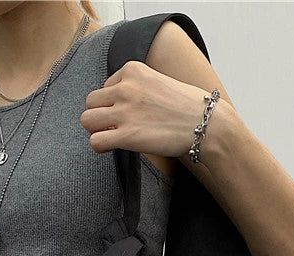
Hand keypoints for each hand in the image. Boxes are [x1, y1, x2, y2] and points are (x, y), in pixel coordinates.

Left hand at [80, 59, 221, 158]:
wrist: (206, 124)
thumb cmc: (187, 106)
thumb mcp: (158, 81)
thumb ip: (136, 86)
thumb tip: (117, 102)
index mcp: (133, 70)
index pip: (105, 86)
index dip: (111, 103)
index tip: (125, 112)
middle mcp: (126, 88)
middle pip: (90, 102)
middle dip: (99, 115)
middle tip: (113, 126)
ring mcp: (125, 112)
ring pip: (87, 120)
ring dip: (96, 130)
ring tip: (111, 136)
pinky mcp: (127, 136)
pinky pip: (95, 141)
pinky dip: (99, 147)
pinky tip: (110, 148)